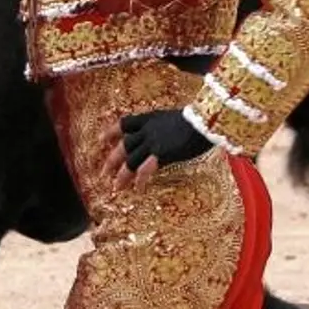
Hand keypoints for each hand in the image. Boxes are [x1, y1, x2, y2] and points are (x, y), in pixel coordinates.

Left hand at [99, 109, 214, 190]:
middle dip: (112, 160)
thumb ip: (167, 128)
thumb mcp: (177, 119)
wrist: (206, 120)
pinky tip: (138, 189)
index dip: (111, 132)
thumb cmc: (200, 119)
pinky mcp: (161, 153)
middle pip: (124, 146)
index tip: (102, 140)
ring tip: (117, 187)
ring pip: (130, 159)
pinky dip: (140, 179)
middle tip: (103, 173)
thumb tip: (168, 135)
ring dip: (122, 175)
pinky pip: (145, 168)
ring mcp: (153, 142)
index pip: (125, 124)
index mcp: (150, 119)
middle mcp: (148, 130)